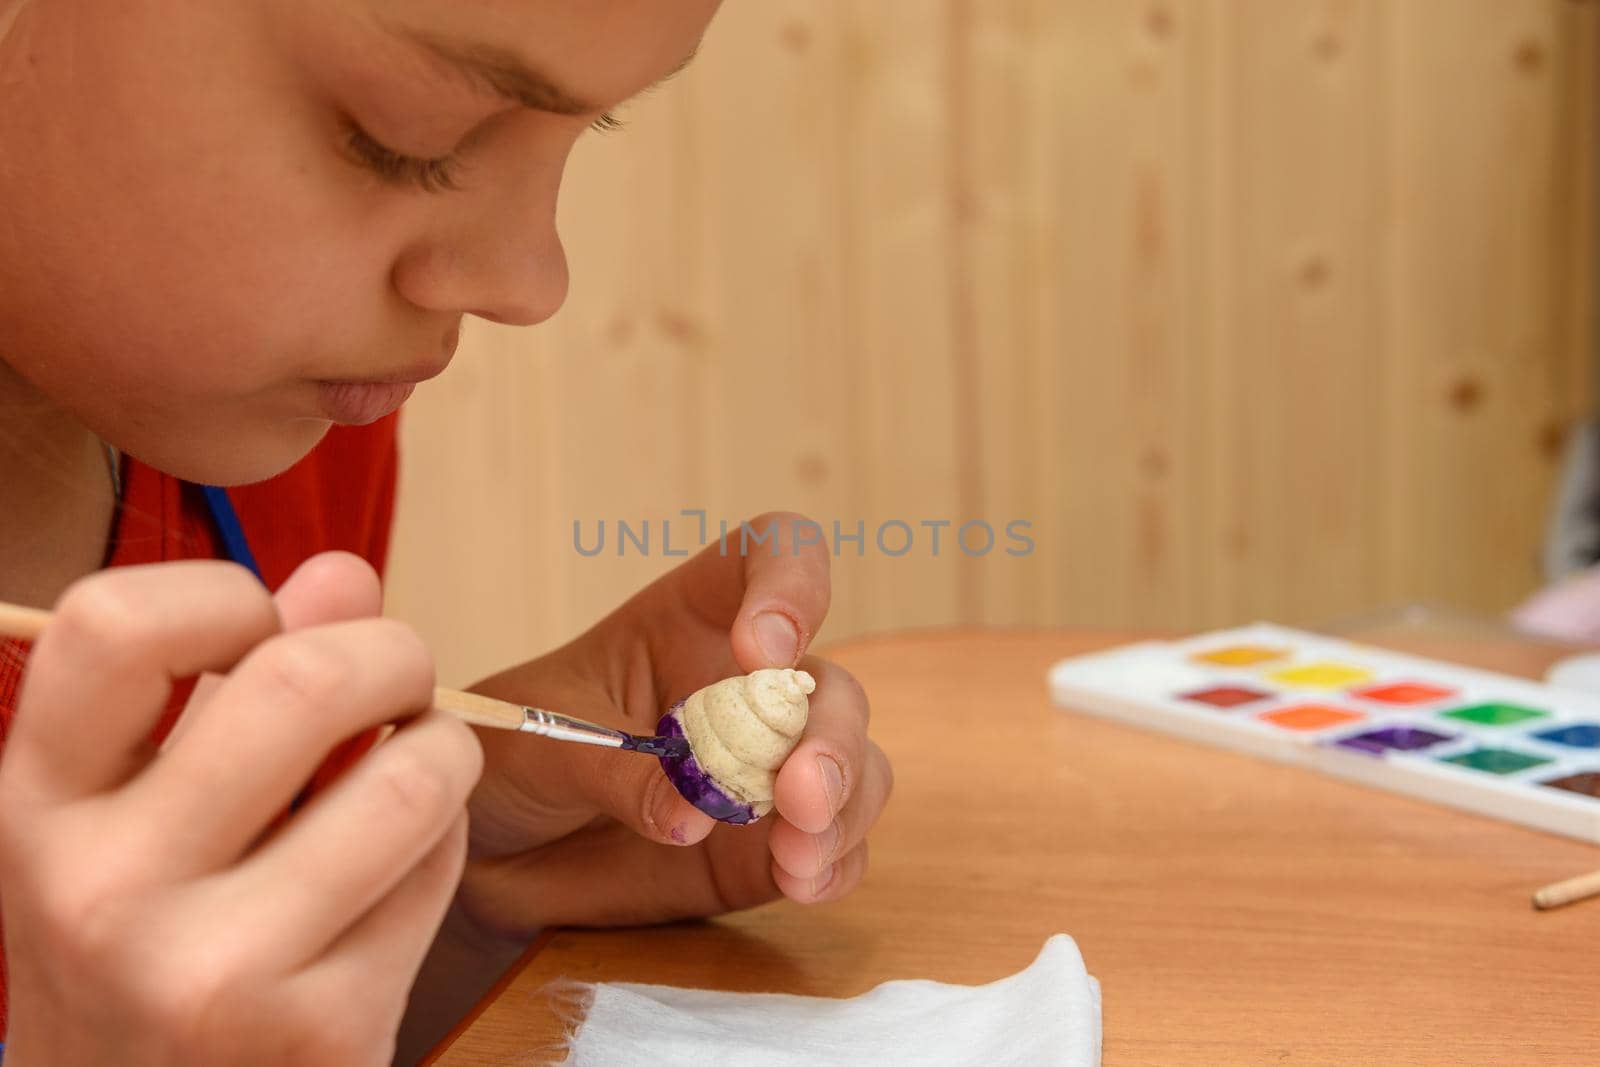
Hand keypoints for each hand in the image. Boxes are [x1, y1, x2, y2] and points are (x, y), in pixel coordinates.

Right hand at [0, 553, 480, 1065]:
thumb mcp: (143, 813)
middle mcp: (101, 888)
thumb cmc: (153, 942)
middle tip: (401, 679)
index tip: (266, 631)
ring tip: (416, 770)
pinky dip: (444, 846)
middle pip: (300, 678)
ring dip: (443, 751)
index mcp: (38, 806)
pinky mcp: (317, 1030)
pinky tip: (403, 868)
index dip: (225, 595)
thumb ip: (237, 681)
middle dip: (392, 654)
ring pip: (409, 776)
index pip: (114, 623)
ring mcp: (209, 970)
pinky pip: (438, 870)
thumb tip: (344, 573)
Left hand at [456, 512, 892, 934]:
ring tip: (798, 855)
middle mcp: (745, 689)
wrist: (484, 854)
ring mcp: (765, 770)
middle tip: (799, 792)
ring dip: (843, 804)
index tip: (763, 652)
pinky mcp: (766, 847)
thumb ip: (613, 769)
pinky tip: (802, 882)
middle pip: (827, 684)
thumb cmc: (508, 758)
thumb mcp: (540, 742)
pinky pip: (832, 848)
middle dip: (827, 736)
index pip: (773, 558)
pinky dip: (831, 864)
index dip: (790, 586)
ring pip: (852, 765)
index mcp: (690, 622)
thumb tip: (693, 815)